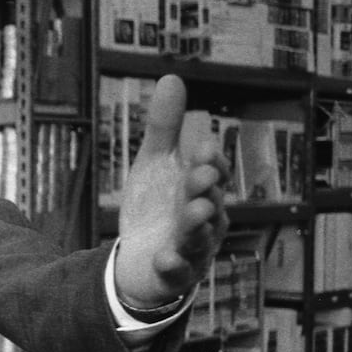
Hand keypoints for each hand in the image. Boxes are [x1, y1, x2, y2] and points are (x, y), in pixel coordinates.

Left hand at [115, 75, 229, 307]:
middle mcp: (206, 221)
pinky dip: (173, 266)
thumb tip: (172, 76)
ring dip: (198, 225)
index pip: (212, 173)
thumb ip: (164, 127)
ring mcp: (192, 250)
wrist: (139, 260)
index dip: (208, 161)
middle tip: (198, 175)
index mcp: (204, 191)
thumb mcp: (156, 164)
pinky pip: (178, 273)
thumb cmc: (158, 207)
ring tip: (194, 211)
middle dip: (203, 188)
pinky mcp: (174, 275)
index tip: (200, 147)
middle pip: (209, 202)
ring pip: (200, 237)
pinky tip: (164, 258)